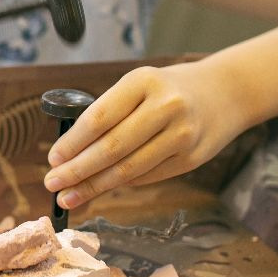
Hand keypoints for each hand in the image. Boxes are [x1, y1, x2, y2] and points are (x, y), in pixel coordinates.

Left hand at [43, 59, 245, 207]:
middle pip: (112, 148)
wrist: (225, 93)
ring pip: (129, 169)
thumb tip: (70, 153)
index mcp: (144, 81)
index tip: (53, 159)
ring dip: (94, 186)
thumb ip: (110, 113)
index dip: (73, 143)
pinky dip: (120, 184)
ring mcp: (182, 135)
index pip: (99, 117)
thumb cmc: (168, 89)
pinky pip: (146, 177)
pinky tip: (101, 187)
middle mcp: (166, 107)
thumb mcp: (139, 85)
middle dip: (77, 170)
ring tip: (69, 195)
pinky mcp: (191, 158)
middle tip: (52, 184)